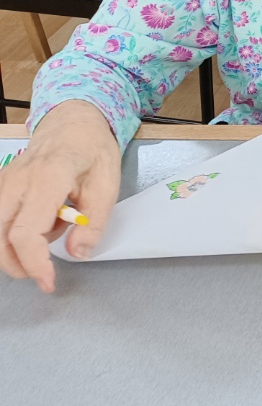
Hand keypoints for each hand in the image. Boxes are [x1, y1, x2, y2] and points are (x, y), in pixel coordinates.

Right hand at [0, 101, 120, 292]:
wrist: (73, 123)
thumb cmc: (92, 152)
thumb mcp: (107, 185)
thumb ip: (93, 223)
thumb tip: (78, 254)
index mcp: (47, 179)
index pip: (25, 233)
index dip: (34, 263)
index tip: (48, 282)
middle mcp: (16, 181)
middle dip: (17, 263)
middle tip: (43, 274)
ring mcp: (3, 182)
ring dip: (13, 247)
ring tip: (49, 236)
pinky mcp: (0, 185)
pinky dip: (12, 231)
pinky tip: (39, 223)